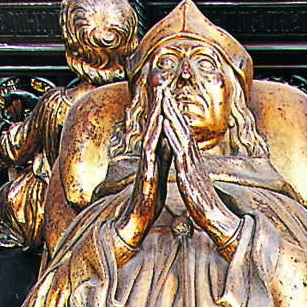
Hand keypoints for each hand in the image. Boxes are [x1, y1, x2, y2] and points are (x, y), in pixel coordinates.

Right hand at [113, 86, 168, 258]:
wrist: (135, 222)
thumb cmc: (147, 203)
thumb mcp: (160, 176)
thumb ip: (164, 160)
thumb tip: (171, 144)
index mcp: (153, 158)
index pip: (159, 130)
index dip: (163, 111)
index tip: (168, 93)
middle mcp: (147, 158)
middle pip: (153, 127)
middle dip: (158, 105)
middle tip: (162, 84)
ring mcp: (145, 164)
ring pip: (151, 134)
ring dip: (156, 115)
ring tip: (161, 97)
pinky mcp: (146, 174)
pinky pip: (151, 151)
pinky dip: (156, 136)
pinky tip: (160, 124)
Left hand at [161, 91, 242, 252]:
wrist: (220, 223)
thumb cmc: (209, 210)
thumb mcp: (199, 188)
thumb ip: (194, 176)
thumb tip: (189, 171)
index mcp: (195, 164)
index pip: (185, 136)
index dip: (177, 117)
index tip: (168, 101)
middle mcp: (195, 161)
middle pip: (183, 129)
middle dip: (173, 109)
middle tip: (164, 90)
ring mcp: (192, 167)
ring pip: (181, 136)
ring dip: (172, 116)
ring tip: (163, 99)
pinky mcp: (189, 176)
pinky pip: (179, 152)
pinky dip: (172, 136)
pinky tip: (165, 125)